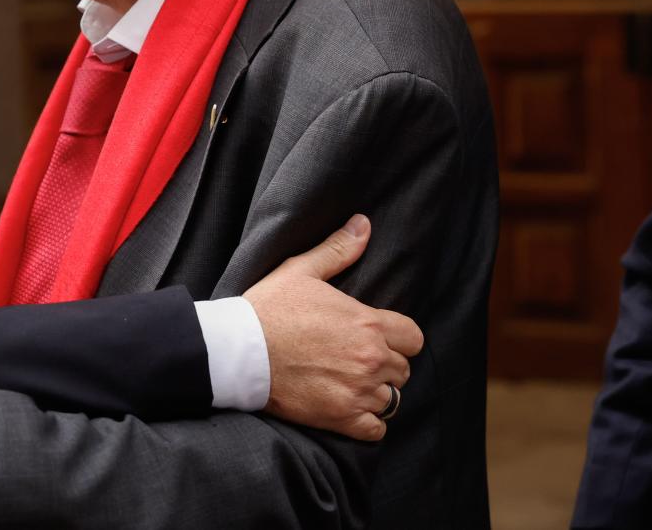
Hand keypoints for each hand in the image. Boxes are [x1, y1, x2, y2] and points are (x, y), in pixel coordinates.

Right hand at [243, 214, 423, 441]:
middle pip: (403, 369)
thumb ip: (338, 250)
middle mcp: (371, 359)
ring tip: (350, 384)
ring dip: (375, 392)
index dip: (398, 338)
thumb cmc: (268, 308)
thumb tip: (363, 223)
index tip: (377, 338)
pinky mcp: (342, 417)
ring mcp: (358, 391)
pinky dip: (368, 422)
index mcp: (368, 323)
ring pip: (392, 398)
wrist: (238, 351)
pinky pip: (377, 429)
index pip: (413, 338)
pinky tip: (350, 409)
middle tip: (356, 360)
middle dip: (385, 364)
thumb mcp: (301, 270)